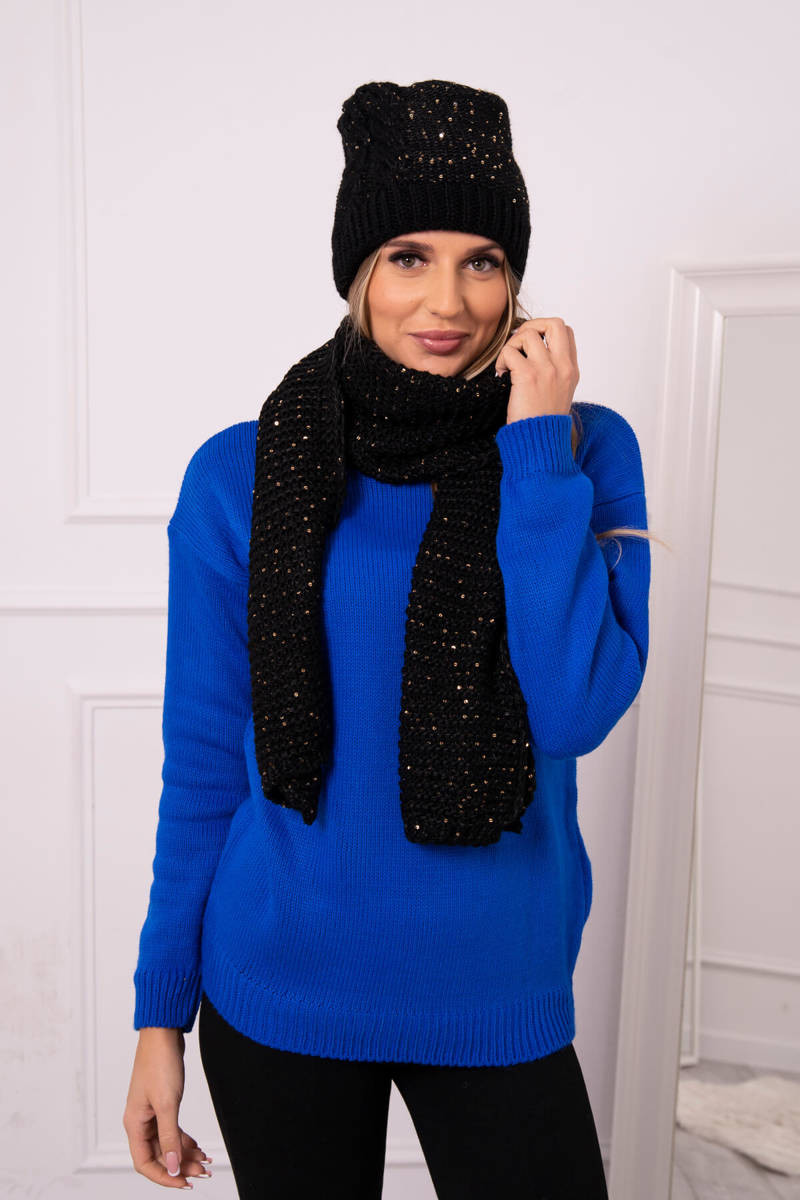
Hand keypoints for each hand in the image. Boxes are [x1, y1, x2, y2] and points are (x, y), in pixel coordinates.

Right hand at [123, 1027, 212, 1188]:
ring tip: (205, 1162)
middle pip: (158, 1155)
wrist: (163, 1033)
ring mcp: (151, 1112)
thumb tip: (172, 1168)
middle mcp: (140, 1121)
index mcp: (135, 1124)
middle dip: (180, 1166)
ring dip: (185, 1154)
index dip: (164, 1177)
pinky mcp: (162, 1104)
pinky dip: (184, 1139)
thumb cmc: (160, 1062)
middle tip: (202, 1172)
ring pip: (167, 1143)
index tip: (183, 1183)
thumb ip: (170, 1138)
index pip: (145, 1163)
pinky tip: (198, 1146)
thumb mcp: (168, 1104)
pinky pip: (171, 1130)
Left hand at [495, 317, 578, 423]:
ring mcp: (546, 369)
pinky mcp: (528, 375)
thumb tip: (535, 354)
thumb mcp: (559, 394)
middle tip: (519, 344)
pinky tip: (502, 374)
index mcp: (571, 370)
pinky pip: (510, 351)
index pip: (566, 332)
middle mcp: (562, 366)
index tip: (532, 347)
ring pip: (528, 334)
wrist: (541, 443)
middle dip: (532, 326)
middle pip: (554, 323)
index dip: (546, 332)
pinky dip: (502, 360)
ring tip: (508, 363)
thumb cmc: (543, 423)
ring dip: (512, 345)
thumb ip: (553, 372)